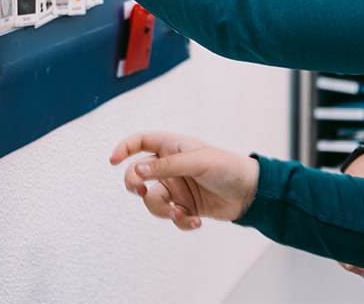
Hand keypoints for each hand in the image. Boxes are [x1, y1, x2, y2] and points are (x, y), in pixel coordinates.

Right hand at [110, 132, 259, 231]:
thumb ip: (167, 165)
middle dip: (135, 185)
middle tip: (142, 192)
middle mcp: (171, 167)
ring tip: (180, 212)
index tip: (113, 161)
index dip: (124, 148)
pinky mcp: (185, 206)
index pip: (141, 142)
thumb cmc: (228, 167)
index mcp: (173, 147)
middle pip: (137, 175)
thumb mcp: (198, 161)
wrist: (251, 192)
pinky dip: (180, 221)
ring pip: (152, 200)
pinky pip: (171, 216)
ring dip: (161, 210)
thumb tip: (138, 170)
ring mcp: (177, 187)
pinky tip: (195, 221)